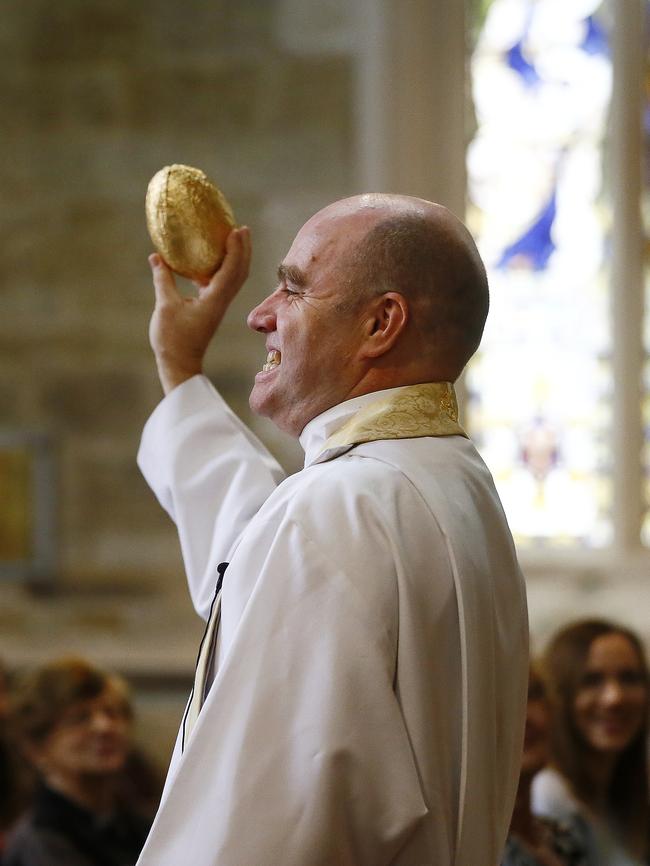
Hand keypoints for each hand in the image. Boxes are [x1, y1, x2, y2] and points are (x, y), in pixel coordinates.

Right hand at [148, 226, 250, 393]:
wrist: (180, 364)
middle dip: (244, 249)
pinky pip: (222, 283)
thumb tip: (157, 256)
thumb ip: (162, 279)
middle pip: (240, 271)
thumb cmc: (172, 339)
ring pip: (234, 277)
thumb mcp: (164, 306)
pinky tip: (211, 258)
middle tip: (242, 228)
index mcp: (215, 300)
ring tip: (234, 238)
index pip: (232, 270)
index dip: (236, 249)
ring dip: (237, 257)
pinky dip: (222, 268)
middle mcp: (222, 301)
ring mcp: (218, 305)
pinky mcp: (212, 308)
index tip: (236, 229)